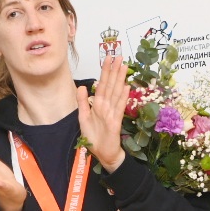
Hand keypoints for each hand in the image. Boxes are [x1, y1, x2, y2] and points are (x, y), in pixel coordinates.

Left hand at [77, 53, 128, 171]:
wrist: (103, 154)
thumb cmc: (95, 138)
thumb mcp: (83, 117)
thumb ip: (82, 102)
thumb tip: (82, 86)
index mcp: (99, 104)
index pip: (103, 84)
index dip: (105, 72)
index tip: (108, 59)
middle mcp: (107, 106)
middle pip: (111, 85)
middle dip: (114, 71)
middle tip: (119, 56)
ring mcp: (112, 113)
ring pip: (116, 93)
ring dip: (120, 79)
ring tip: (124, 66)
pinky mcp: (115, 122)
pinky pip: (119, 107)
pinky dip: (123, 97)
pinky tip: (127, 87)